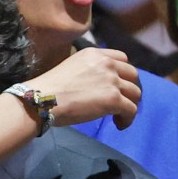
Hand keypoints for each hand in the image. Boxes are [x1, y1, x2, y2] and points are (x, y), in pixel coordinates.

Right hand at [25, 48, 139, 130]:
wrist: (41, 99)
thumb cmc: (49, 87)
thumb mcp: (71, 67)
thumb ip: (89, 70)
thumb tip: (97, 85)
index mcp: (94, 54)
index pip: (122, 58)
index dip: (123, 73)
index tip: (117, 84)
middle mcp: (106, 63)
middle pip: (133, 75)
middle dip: (129, 88)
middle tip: (119, 100)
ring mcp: (111, 81)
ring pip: (135, 93)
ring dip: (129, 104)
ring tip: (117, 115)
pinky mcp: (113, 99)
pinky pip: (132, 110)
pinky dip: (128, 119)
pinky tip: (119, 124)